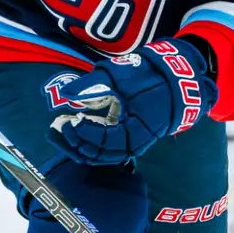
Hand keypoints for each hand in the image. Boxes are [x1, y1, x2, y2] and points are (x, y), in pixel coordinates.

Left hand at [49, 39, 217, 164]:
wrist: (174, 81)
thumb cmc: (148, 77)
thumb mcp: (119, 76)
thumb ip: (90, 85)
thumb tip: (66, 93)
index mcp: (135, 131)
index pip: (104, 140)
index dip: (85, 132)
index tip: (72, 118)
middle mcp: (133, 143)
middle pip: (99, 154)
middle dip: (77, 142)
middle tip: (59, 126)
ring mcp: (131, 143)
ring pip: (101, 156)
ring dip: (81, 146)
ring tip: (64, 131)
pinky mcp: (127, 138)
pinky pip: (105, 150)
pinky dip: (89, 144)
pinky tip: (77, 131)